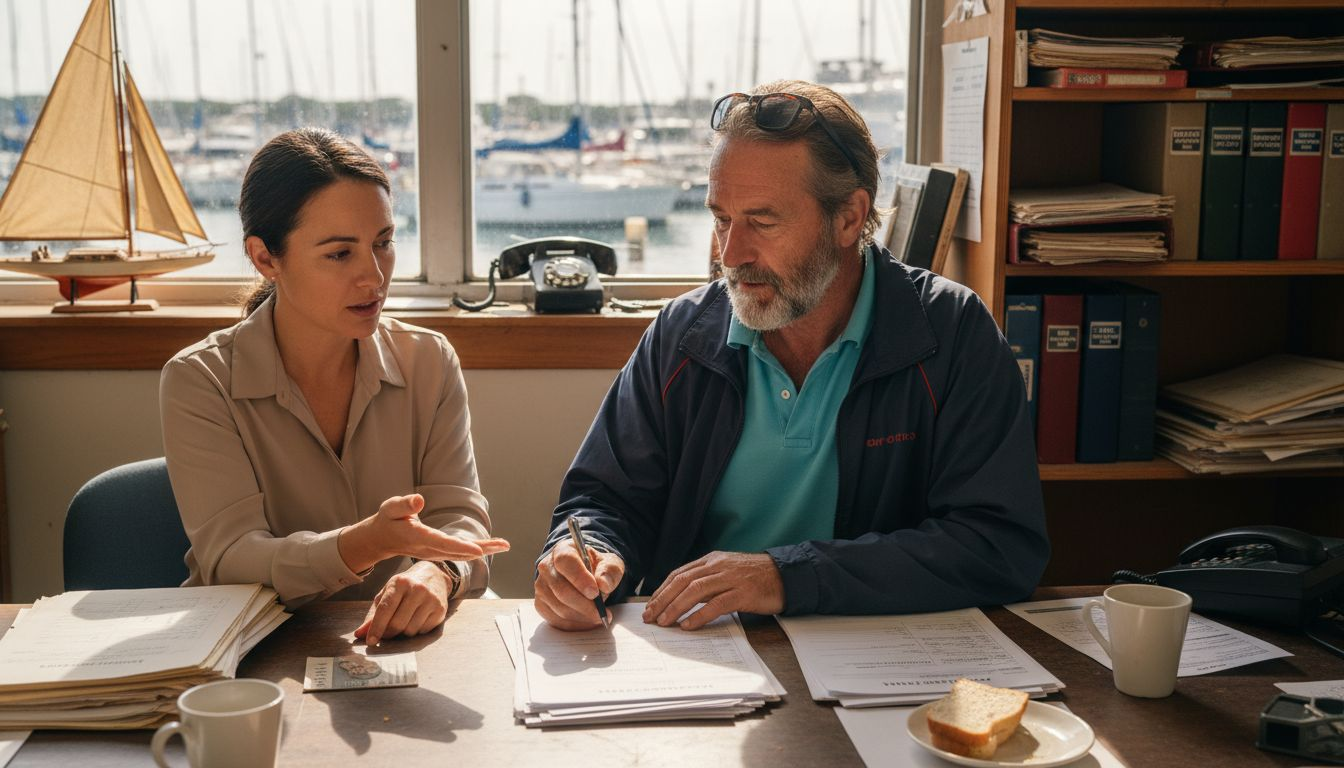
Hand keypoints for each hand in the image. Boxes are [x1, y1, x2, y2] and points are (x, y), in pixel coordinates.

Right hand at [338, 493, 510, 572]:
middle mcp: (429, 548)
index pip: (442, 542)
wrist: (382, 539)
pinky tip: (489, 547)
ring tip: (504, 545)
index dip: (461, 546)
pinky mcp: (438, 552)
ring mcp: (435, 553)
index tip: (478, 550)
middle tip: (505, 545)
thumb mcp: (391, 508)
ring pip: (462, 553)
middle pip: (459, 550)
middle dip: (482, 548)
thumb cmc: (387, 520)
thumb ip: (404, 505)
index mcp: (418, 537)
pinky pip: (459, 553)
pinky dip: (475, 550)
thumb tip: (419, 500)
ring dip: (484, 549)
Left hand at [355, 560, 449, 646]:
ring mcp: (430, 599)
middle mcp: (417, 589)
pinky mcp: (440, 609)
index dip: (377, 628)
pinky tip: (416, 620)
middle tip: (386, 634)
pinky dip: (416, 631)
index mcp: (399, 583)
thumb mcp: (387, 594)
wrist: (434, 575)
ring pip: (410, 630)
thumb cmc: (405, 588)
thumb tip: (359, 634)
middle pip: (398, 624)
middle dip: (389, 633)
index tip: (370, 641)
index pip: (385, 609)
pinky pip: (423, 631)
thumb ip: (373, 615)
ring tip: (404, 622)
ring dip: (403, 633)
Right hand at [533, 540, 623, 630]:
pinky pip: (556, 620)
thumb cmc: (597, 568)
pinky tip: (587, 622)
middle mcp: (547, 567)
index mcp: (563, 550)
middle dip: (584, 606)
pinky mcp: (541, 604)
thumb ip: (609, 571)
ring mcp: (541, 586)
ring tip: (598, 617)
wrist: (586, 575)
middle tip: (602, 613)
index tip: (595, 593)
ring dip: (581, 617)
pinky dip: (574, 624)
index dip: (579, 579)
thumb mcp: (610, 564)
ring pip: (559, 608)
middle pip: (561, 590)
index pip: (565, 562)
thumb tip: (603, 585)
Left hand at [642, 551, 783, 630]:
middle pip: (682, 581)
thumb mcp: (727, 571)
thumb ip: (707, 580)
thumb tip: (681, 598)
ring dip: (676, 607)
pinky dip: (699, 615)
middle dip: (663, 600)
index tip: (650, 605)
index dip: (662, 590)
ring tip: (664, 622)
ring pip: (695, 591)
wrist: (786, 575)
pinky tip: (688, 625)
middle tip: (650, 616)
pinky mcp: (743, 593)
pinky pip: (716, 604)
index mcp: (712, 560)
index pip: (679, 573)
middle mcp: (718, 566)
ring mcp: (731, 578)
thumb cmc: (755, 577)